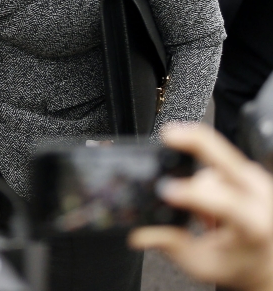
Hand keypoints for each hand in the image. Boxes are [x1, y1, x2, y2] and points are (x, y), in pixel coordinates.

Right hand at [128, 124, 272, 290]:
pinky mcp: (248, 171)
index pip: (225, 204)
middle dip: (195, 142)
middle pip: (227, 159)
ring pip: (210, 168)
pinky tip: (207, 205)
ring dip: (196, 185)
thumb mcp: (203, 264)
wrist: (264, 258)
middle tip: (168, 135)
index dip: (193, 195)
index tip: (166, 192)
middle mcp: (259, 197)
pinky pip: (214, 165)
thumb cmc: (238, 262)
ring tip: (203, 218)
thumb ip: (170, 246)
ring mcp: (255, 180)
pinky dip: (201, 182)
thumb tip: (139, 235)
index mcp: (254, 225)